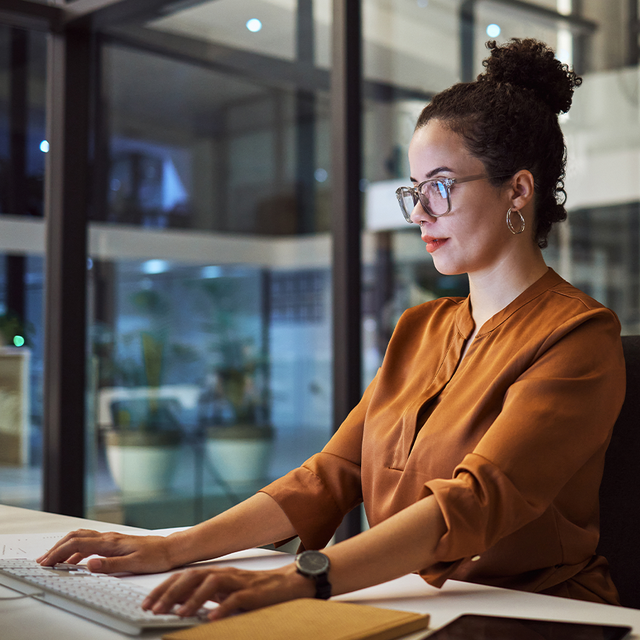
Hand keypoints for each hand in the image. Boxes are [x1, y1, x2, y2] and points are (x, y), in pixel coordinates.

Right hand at [36, 529, 173, 574]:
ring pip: (82, 538)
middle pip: (76, 537)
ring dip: (65, 547)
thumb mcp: (134, 564)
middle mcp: (109, 538)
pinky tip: (75, 561)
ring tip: (53, 559)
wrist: (170, 549)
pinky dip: (77, 550)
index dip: (59, 553)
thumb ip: (110, 565)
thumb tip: (89, 564)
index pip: (77, 545)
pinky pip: (90, 543)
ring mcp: (111, 539)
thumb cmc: (155, 556)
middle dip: (57, 548)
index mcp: (110, 542)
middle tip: (43, 560)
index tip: (46, 562)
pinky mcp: (114, 543)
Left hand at [142, 564, 314, 619]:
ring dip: (193, 599)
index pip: (184, 576)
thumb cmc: (255, 590)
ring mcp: (238, 582)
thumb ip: (205, 596)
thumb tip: (177, 604)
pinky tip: (212, 618)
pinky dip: (223, 607)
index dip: (164, 588)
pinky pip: (236, 599)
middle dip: (171, 592)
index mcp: (215, 574)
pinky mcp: (253, 593)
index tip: (147, 603)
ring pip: (212, 584)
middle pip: (193, 576)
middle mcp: (224, 574)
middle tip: (155, 609)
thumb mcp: (226, 593)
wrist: (288, 584)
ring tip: (179, 613)